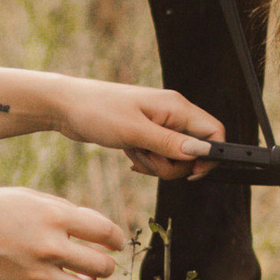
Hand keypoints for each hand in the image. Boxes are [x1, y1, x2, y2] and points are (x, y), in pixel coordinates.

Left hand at [0, 69, 223, 179]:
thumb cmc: (97, 111)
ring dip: (155, 164)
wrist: (66, 107)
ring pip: (174, 157)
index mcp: (176, 107)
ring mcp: (159, 124)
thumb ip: (170, 143)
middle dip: (173, 164)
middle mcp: (172, 114)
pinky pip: (158, 156)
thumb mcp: (135, 132)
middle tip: (147, 157)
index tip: (191, 172)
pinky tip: (129, 155)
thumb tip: (201, 153)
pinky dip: (146, 161)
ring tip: (132, 151)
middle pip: (194, 151)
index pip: (214, 132)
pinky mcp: (146, 134)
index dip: (210, 156)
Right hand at [0, 186, 129, 279]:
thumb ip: (63, 212)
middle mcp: (48, 246)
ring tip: (80, 279)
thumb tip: (95, 233)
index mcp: (53, 216)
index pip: (105, 232)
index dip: (116, 239)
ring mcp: (35, 274)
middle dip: (104, 264)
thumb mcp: (28, 198)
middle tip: (95, 262)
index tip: (113, 243)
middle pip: (102, 265)